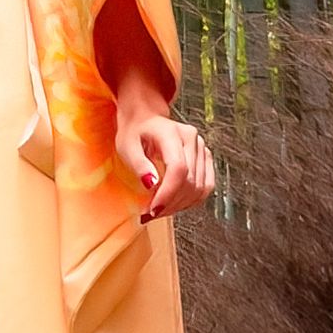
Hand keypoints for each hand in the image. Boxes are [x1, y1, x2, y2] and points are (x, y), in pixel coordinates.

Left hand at [117, 106, 213, 221]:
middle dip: (171, 203)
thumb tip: (152, 184)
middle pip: (190, 181)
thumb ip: (139, 165)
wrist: (145, 119)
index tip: (153, 209)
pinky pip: (206, 186)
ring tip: (160, 209)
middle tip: (150, 214)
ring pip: (199, 187)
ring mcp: (202, 148)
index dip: (168, 193)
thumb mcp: (127, 146)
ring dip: (180, 205)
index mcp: (171, 132)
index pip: (178, 168)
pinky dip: (191, 200)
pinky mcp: (205, 158)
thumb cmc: (135, 132)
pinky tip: (175, 204)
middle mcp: (192, 139)